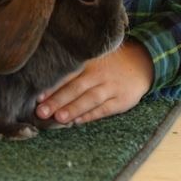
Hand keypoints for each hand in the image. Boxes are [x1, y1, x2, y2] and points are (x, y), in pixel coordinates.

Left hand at [35, 39, 153, 125]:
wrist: (142, 63)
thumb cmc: (109, 63)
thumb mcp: (94, 58)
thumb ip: (75, 69)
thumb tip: (48, 85)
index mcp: (89, 61)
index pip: (68, 74)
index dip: (53, 85)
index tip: (37, 96)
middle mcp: (99, 73)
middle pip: (76, 87)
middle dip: (58, 100)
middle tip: (41, 111)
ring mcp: (111, 86)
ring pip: (89, 99)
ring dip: (73, 109)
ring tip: (58, 118)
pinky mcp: (121, 100)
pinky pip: (104, 109)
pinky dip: (90, 116)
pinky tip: (77, 122)